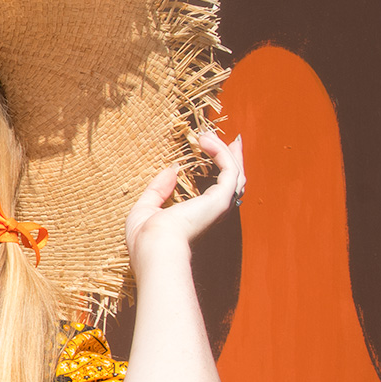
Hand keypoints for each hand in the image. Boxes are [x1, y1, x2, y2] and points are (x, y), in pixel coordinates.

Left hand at [126, 131, 245, 261]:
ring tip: (207, 134)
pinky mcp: (220, 198)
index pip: (217, 192)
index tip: (214, 151)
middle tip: (232, 139)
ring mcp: (220, 205)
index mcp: (198, 218)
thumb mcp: (145, 209)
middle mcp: (214, 213)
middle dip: (232, 158)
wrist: (154, 247)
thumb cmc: (146, 237)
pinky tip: (205, 140)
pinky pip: (229, 168)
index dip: (219, 172)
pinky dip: (221, 151)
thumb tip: (171, 170)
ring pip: (235, 172)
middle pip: (234, 181)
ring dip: (225, 150)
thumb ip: (158, 190)